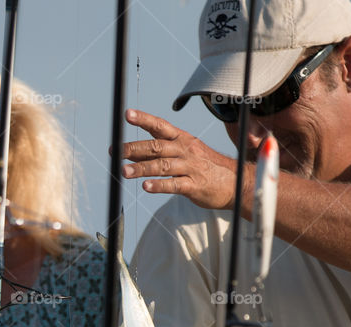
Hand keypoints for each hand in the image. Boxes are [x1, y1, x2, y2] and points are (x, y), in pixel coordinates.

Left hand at [121, 108, 240, 209]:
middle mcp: (185, 150)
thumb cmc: (203, 167)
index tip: (127, 114)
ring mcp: (190, 168)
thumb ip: (156, 153)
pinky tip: (145, 187)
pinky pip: (174, 185)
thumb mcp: (182, 153)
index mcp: (182, 139)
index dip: (143, 119)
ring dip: (142, 168)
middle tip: (115, 151)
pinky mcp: (194, 186)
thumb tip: (128, 152)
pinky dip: (159, 186)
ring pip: (163, 166)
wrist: (235, 183)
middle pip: (156, 146)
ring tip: (124, 171)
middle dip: (134, 148)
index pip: (160, 126)